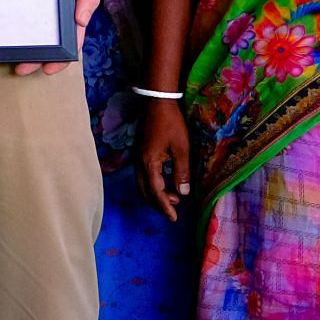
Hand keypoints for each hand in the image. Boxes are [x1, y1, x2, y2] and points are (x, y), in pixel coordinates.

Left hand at [17, 0, 98, 76]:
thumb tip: (80, 22)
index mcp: (73, 10)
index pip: (69, 42)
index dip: (60, 58)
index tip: (46, 69)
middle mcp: (58, 10)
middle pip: (48, 41)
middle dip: (37, 58)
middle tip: (20, 69)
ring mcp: (44, 3)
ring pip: (36, 31)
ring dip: (27, 47)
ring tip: (12, 58)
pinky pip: (24, 13)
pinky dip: (18, 26)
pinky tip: (7, 34)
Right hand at [135, 98, 191, 221]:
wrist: (155, 102)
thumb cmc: (170, 123)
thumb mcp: (181, 148)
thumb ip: (181, 172)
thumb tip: (183, 193)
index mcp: (149, 163)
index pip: (155, 192)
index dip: (164, 207)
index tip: (174, 218)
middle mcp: (139, 163)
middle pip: (144, 191)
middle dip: (157, 204)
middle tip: (173, 210)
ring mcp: (137, 157)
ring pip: (141, 184)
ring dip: (154, 194)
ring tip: (172, 197)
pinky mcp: (139, 152)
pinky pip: (142, 175)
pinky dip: (151, 184)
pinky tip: (164, 182)